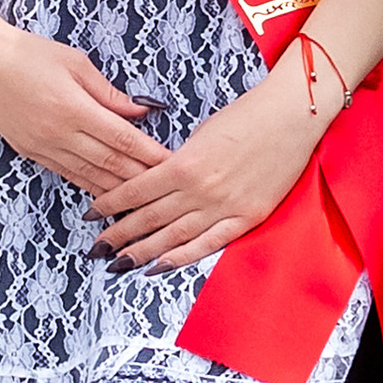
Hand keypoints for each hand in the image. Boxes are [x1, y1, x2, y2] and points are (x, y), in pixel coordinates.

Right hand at [0, 20, 165, 197]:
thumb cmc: (28, 53)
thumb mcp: (75, 63)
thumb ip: (109, 93)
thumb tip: (141, 111)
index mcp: (73, 108)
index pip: (122, 138)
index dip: (149, 153)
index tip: (171, 162)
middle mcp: (59, 133)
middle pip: (109, 162)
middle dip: (140, 176)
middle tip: (165, 187)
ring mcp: (43, 146)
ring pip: (89, 175)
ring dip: (118, 189)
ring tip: (142, 199)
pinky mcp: (31, 151)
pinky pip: (67, 174)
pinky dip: (90, 186)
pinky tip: (106, 193)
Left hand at [90, 58, 325, 272]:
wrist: (292, 117)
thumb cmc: (247, 116)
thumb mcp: (202, 133)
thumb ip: (179, 161)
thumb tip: (158, 180)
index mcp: (184, 164)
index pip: (135, 191)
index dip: (109, 205)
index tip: (90, 215)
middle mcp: (199, 190)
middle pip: (148, 218)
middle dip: (118, 235)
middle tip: (96, 248)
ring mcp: (223, 207)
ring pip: (172, 237)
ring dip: (142, 252)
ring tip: (118, 262)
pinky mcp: (246, 217)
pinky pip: (208, 244)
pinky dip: (181, 257)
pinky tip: (159, 266)